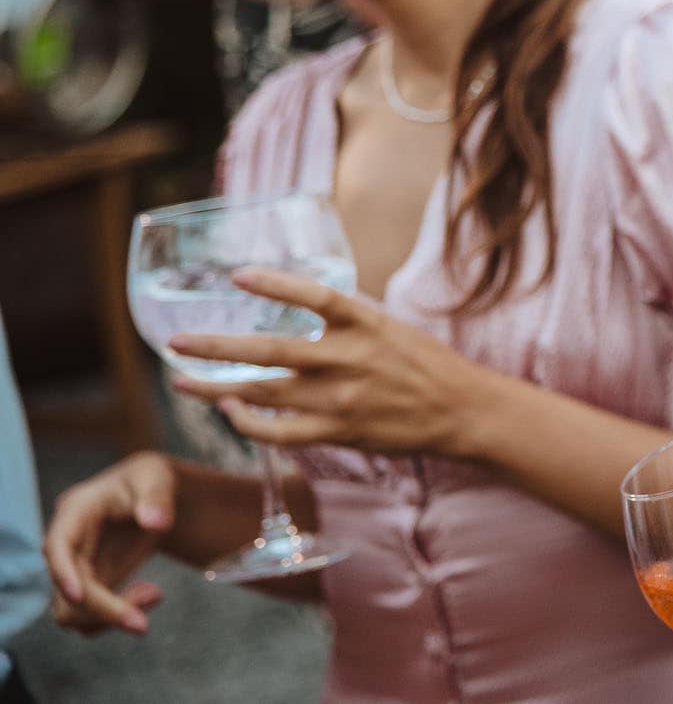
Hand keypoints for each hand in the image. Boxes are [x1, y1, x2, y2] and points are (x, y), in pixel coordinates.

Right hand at [44, 453, 174, 635]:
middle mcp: (68, 545)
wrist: (150, 495)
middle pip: (67, 592)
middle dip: (105, 610)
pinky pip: (90, 616)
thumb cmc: (149, 480)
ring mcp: (75, 569)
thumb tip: (156, 524)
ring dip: (111, 616)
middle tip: (151, 608)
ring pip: (72, 613)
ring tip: (156, 594)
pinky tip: (151, 594)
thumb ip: (157, 497)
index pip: (57, 546)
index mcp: (76, 512)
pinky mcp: (89, 586)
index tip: (79, 597)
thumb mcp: (156, 476)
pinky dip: (118, 615)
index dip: (62, 572)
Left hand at [167, 268, 489, 455]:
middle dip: (216, 347)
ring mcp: (341, 397)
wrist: (461, 409)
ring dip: (215, 387)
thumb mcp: (390, 327)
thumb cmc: (425, 363)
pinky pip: (280, 431)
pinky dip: (248, 423)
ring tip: (181, 381)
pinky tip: (229, 410)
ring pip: (263, 393)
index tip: (238, 276)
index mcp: (367, 323)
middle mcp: (349, 358)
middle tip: (176, 343)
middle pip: (270, 350)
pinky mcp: (338, 430)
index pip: (316, 296)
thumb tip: (303, 306)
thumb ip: (347, 321)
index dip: (276, 285)